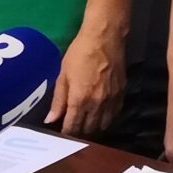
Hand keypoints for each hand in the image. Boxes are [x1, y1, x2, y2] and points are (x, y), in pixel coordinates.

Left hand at [49, 20, 125, 138]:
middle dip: (79, 133)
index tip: (61, 135)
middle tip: (73, 129)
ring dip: (93, 128)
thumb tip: (51, 120)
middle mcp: (97, 104)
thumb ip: (58, 100)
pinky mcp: (122, 94)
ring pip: (103, 125)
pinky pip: (114, 115)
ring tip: (86, 125)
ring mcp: (111, 101)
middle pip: (88, 130)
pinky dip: (107, 120)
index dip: (66, 133)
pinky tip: (101, 116)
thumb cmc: (80, 53)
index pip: (73, 127)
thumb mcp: (63, 74)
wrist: (105, 38)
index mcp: (80, 100)